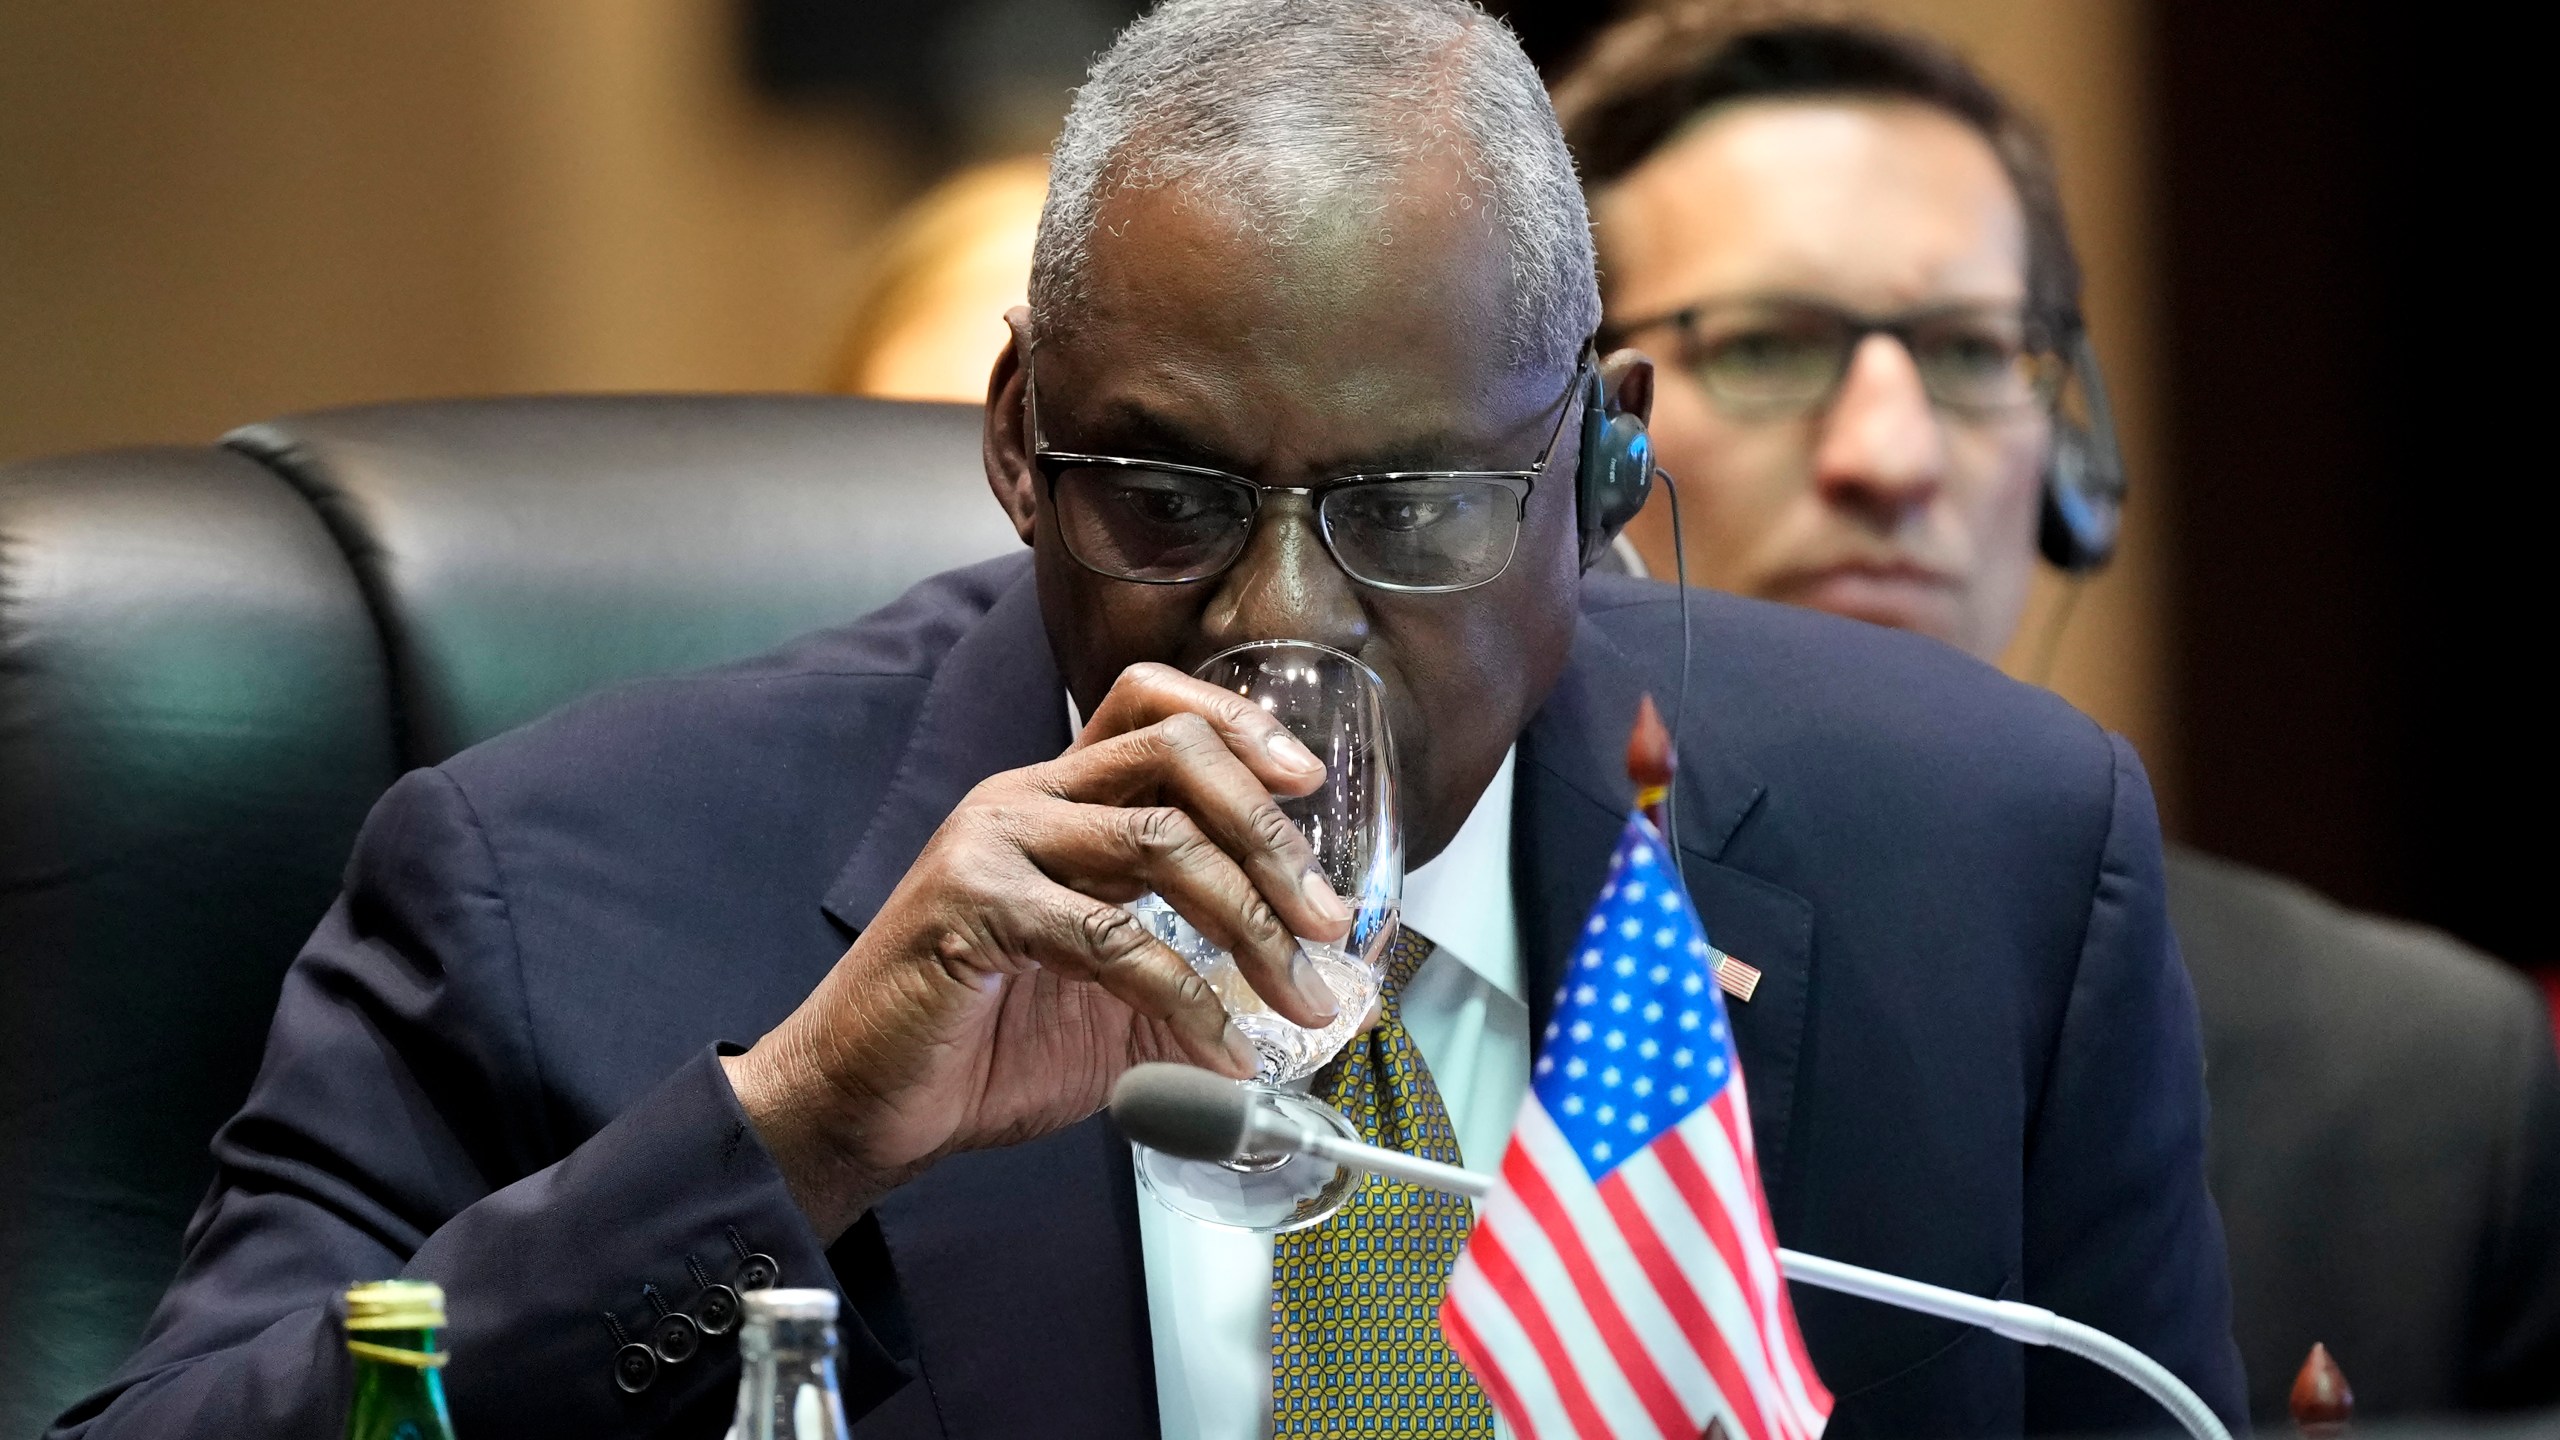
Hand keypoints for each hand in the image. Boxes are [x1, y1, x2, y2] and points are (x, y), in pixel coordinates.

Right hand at [722, 663, 1356, 1238]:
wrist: (864, 1106)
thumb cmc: (981, 1047)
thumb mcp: (1115, 1007)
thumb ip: (1200, 983)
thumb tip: (1309, 996)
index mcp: (1058, 800)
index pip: (1153, 704)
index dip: (1239, 724)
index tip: (1308, 785)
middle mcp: (1026, 800)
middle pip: (1176, 752)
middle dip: (1272, 835)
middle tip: (1329, 919)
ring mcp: (994, 845)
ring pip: (1159, 838)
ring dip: (1251, 920)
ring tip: (1299, 995)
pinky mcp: (973, 907)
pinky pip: (1111, 937)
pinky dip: (1187, 998)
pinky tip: (1223, 1051)